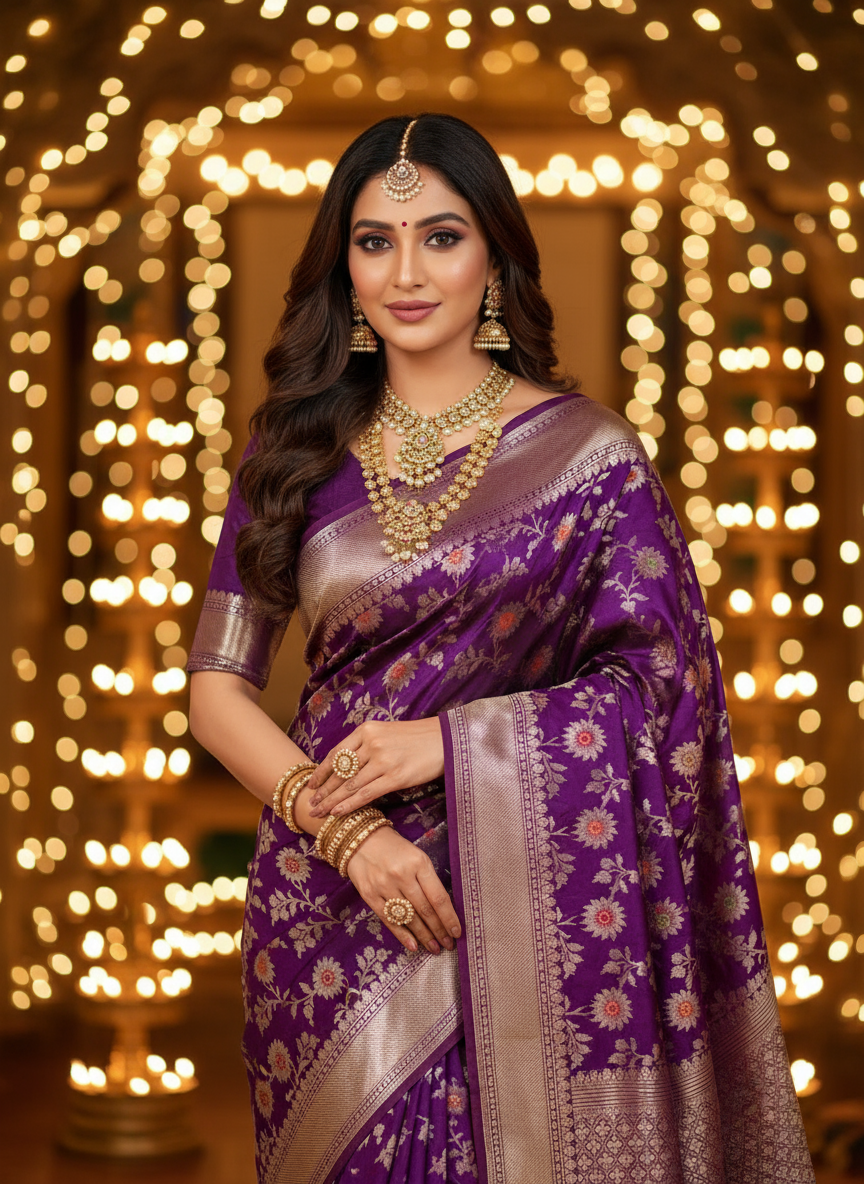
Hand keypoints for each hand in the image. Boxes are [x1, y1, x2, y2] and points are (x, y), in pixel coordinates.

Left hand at [307, 718, 444, 817]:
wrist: (446, 739)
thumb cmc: (416, 738)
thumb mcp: (386, 732)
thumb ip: (366, 745)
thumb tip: (345, 768)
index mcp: (367, 730)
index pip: (336, 753)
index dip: (321, 772)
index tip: (311, 785)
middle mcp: (371, 743)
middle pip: (339, 771)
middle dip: (323, 790)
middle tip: (310, 804)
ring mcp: (383, 760)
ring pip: (349, 785)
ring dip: (331, 801)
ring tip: (319, 812)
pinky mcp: (395, 777)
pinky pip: (366, 794)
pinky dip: (349, 805)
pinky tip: (338, 813)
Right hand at [346, 825, 460, 954]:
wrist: (361, 840)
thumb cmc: (395, 848)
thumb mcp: (417, 856)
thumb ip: (428, 880)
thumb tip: (443, 910)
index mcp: (418, 863)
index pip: (438, 897)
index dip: (449, 918)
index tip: (457, 932)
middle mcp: (402, 875)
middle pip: (425, 910)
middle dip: (439, 930)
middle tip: (448, 945)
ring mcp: (384, 886)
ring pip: (409, 918)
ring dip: (424, 936)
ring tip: (434, 947)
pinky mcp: (370, 895)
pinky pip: (389, 920)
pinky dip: (402, 935)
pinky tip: (413, 945)